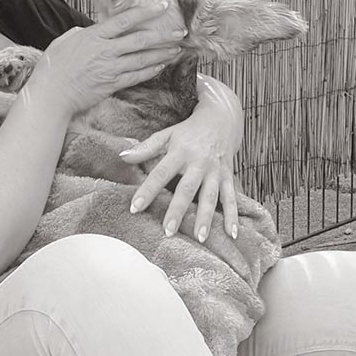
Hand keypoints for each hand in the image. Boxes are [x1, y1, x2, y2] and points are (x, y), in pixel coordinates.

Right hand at [30, 5, 186, 118]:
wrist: (51, 95)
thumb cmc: (53, 68)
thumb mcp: (64, 41)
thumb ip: (81, 33)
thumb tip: (93, 30)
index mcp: (94, 36)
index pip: (125, 20)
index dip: (145, 12)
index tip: (162, 8)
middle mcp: (105, 51)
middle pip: (140, 40)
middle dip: (163, 35)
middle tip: (179, 32)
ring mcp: (110, 69)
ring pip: (143, 59)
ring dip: (162, 54)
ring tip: (176, 49)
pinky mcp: (112, 85)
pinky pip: (136, 77)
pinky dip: (150, 71)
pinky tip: (161, 67)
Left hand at [120, 77, 245, 239]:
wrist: (222, 118)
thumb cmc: (189, 131)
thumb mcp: (167, 134)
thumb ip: (146, 148)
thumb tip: (122, 157)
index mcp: (180, 152)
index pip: (160, 173)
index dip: (147, 190)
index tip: (135, 208)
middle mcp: (199, 163)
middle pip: (187, 189)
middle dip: (178, 211)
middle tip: (168, 231)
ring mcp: (216, 171)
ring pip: (211, 196)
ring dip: (206, 218)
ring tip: (200, 238)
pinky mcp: (228, 176)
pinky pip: (232, 198)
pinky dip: (233, 216)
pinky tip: (232, 234)